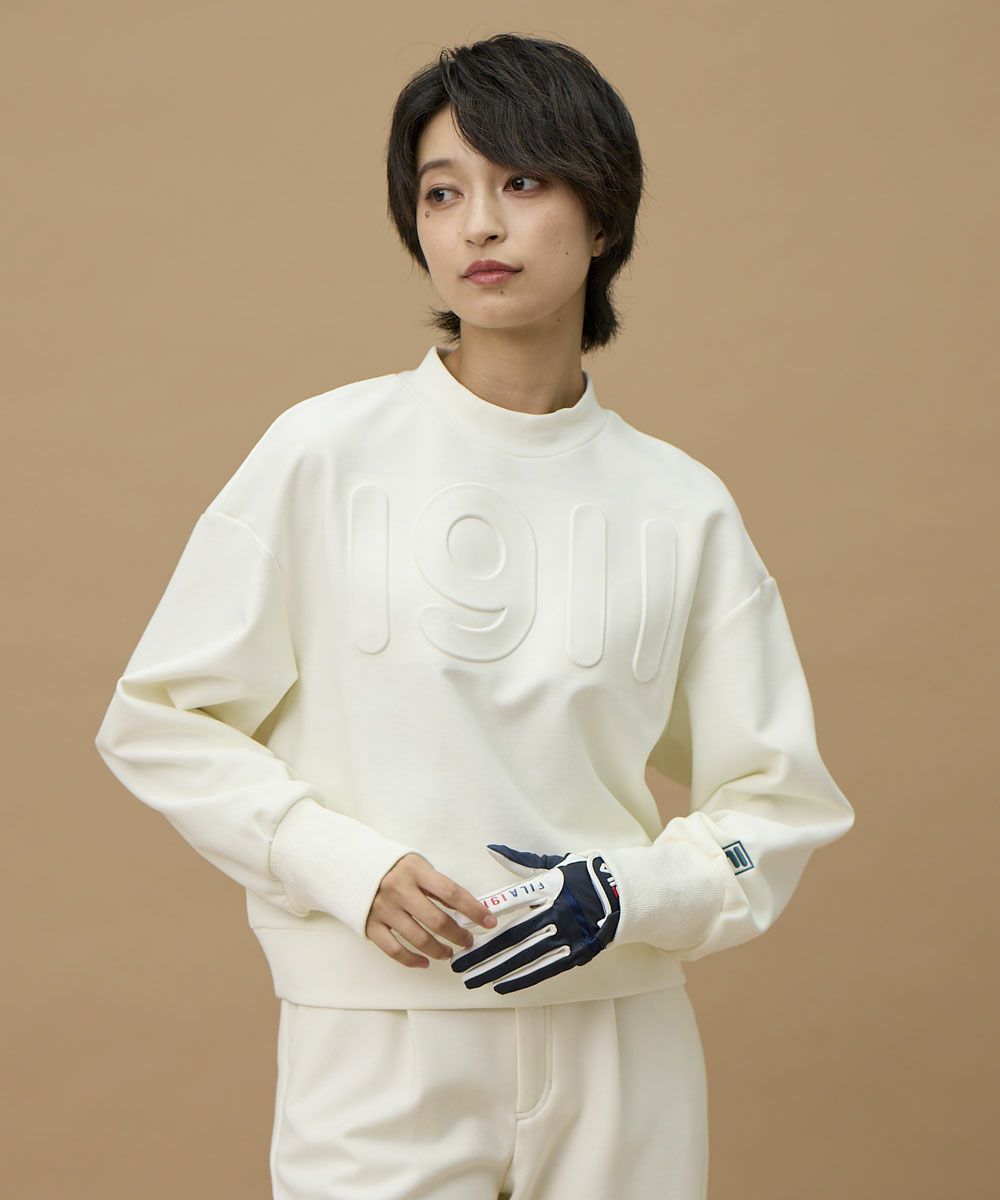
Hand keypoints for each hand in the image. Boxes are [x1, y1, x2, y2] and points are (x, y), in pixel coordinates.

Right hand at [365, 853, 497, 968]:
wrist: (348, 863)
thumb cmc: (392, 865)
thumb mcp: (417, 865)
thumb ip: (437, 886)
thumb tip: (464, 909)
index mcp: (415, 870)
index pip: (452, 893)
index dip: (474, 909)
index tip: (489, 921)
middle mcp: (399, 890)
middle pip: (437, 920)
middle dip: (458, 935)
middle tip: (468, 941)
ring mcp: (383, 909)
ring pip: (418, 939)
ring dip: (439, 950)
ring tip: (449, 952)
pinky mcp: (370, 925)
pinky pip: (394, 950)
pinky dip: (412, 960)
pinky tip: (425, 962)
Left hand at [450, 844, 620, 994]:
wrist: (624, 893)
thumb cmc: (582, 875)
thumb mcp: (553, 864)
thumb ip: (520, 860)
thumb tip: (492, 849)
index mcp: (548, 887)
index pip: (509, 902)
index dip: (482, 915)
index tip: (460, 925)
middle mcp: (557, 912)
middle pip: (512, 936)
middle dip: (481, 952)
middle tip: (457, 963)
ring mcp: (568, 934)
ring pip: (525, 957)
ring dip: (495, 969)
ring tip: (471, 979)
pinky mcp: (577, 952)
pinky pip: (545, 969)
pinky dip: (521, 978)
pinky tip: (500, 985)